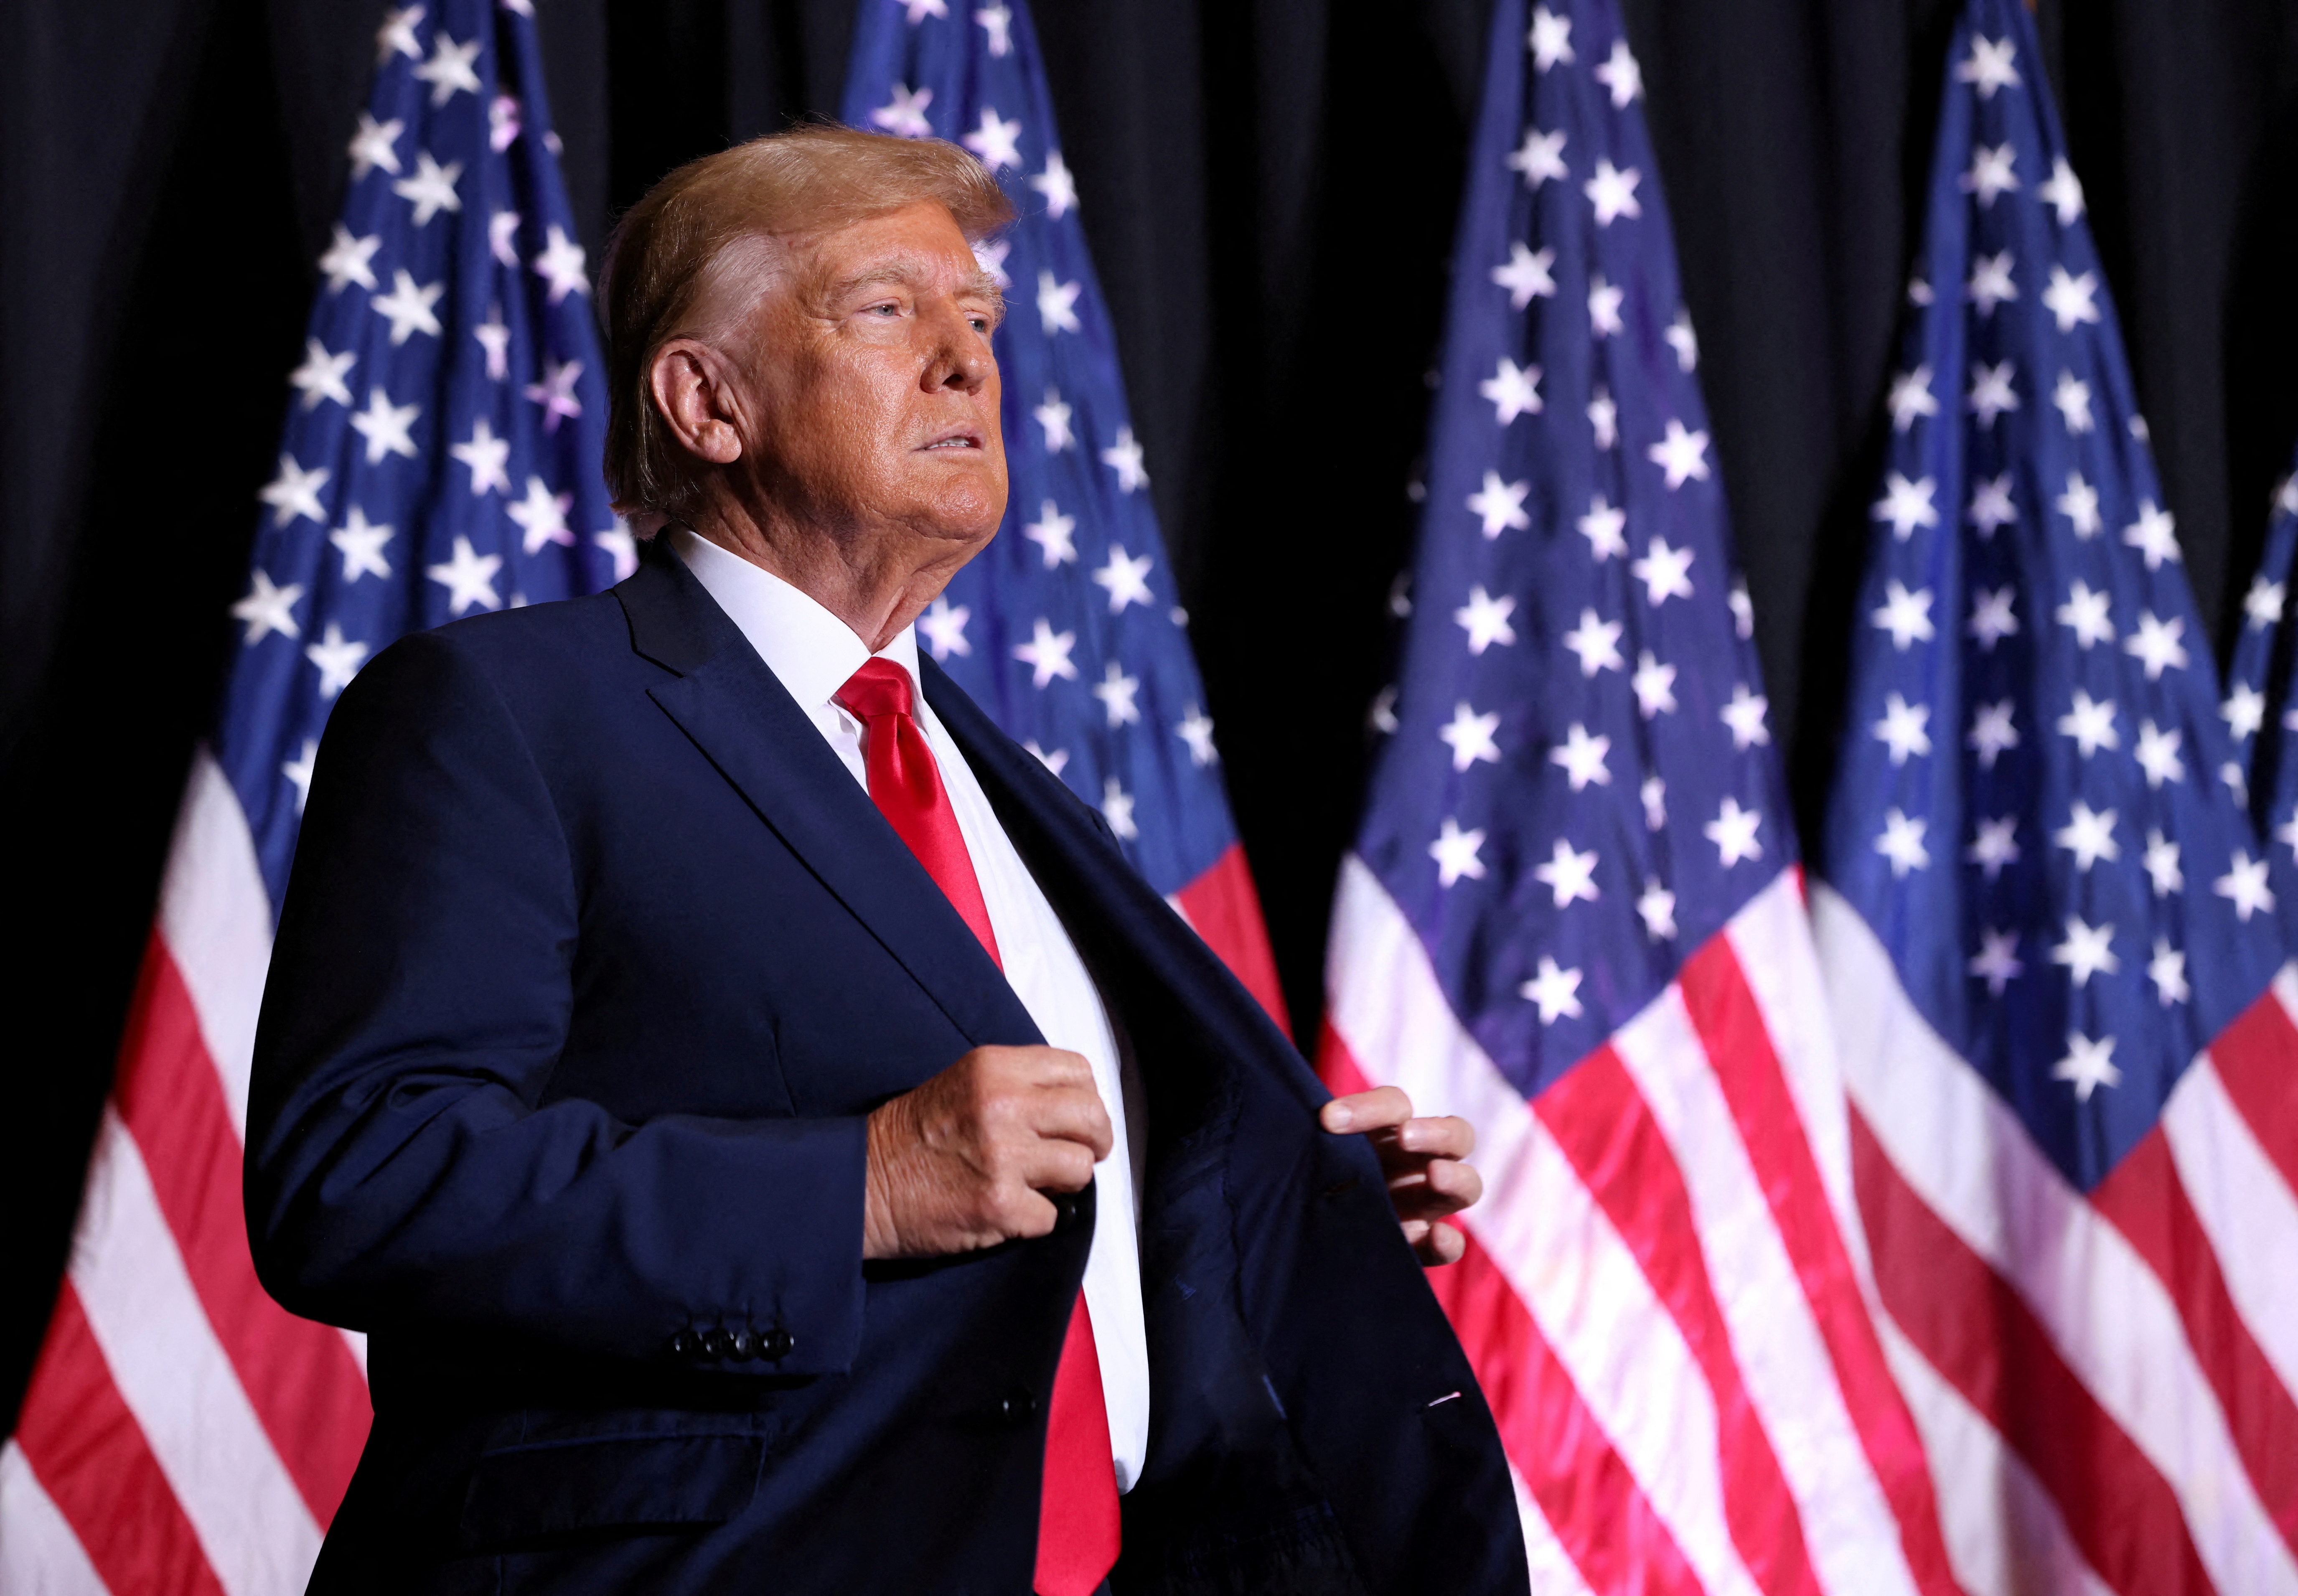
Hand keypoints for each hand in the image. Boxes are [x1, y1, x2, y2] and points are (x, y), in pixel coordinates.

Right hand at [862, 1045, 1112, 1258]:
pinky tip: (1004, 1210)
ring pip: (1080, 1168)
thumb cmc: (912, 1138)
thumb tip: (1076, 1108)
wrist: (862, 1185)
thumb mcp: (965, 1083)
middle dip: (1095, 1142)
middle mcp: (1003, 1104)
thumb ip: (1019, 1085)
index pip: (1078, 1071)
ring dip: (1063, 1184)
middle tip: (1080, 1156)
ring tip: (1032, 1184)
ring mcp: (1003, 1156)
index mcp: (994, 1067)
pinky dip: (1033, 1220)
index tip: (1078, 1119)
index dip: (1086, 1099)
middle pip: (1092, 1117)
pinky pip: (1052, 1216)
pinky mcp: (1000, 1204)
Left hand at [1320, 1086, 1480, 1265]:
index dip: (1368, 1107)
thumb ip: (1310, 1139)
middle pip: (1455, 1134)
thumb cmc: (1303, 1177)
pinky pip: (1449, 1245)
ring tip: (1435, 1175)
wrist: (1296, 1232)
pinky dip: (1448, 1241)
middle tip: (1405, 1137)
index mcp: (1388, 1130)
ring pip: (1468, 1184)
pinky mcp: (1419, 1246)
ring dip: (1455, 1177)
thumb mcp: (1308, 1154)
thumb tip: (1303, 1121)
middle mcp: (1416, 1163)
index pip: (1395, 1105)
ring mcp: (1425, 1205)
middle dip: (1435, 1132)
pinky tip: (1436, 1236)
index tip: (1328, 1118)